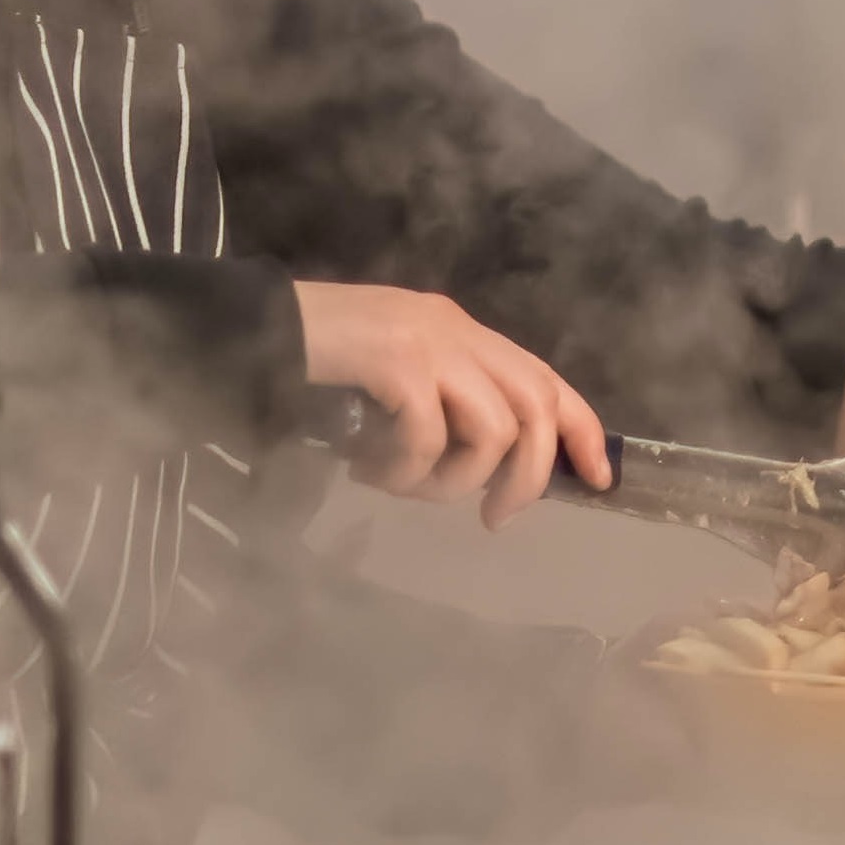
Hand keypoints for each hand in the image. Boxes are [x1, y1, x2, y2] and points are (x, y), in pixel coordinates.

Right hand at [294, 283, 612, 529]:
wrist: (246, 325)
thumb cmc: (318, 364)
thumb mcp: (399, 379)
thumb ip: (447, 406)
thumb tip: (493, 472)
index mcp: (464, 333)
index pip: (548, 380)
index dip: (582, 432)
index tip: (599, 480)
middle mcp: (456, 331)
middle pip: (535, 411)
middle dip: (526, 478)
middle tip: (493, 518)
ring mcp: (427, 341)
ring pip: (490, 431)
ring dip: (450, 480)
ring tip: (401, 485)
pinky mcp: (396, 361)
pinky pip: (429, 436)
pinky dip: (403, 469)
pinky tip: (365, 468)